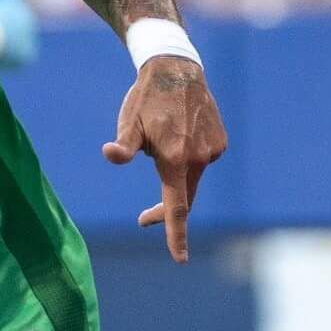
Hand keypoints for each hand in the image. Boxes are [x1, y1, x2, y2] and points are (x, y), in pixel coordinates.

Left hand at [101, 56, 227, 263]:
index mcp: (174, 158)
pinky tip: (178, 132)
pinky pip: (200, 160)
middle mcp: (198, 157)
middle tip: (143, 218)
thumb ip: (122, 146)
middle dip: (164, 210)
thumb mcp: (127, 122)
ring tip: (161, 136)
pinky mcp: (220, 143)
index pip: (177, 206)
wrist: (176, 71)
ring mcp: (212, 150)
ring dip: (173, 169)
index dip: (176, 235)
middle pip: (183, 197)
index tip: (180, 258)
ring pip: (190, 176)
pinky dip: (186, 157)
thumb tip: (110, 155)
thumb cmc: (145, 100)